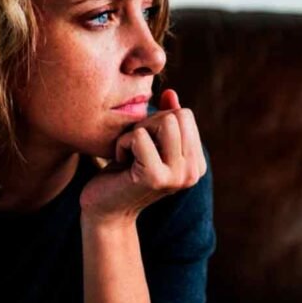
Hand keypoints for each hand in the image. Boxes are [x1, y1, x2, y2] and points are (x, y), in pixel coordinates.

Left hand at [79, 89, 206, 226]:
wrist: (104, 209)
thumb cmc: (124, 172)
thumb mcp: (148, 142)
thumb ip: (165, 119)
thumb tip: (171, 93)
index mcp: (197, 164)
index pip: (185, 115)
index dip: (158, 122)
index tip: (145, 146)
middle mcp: (193, 172)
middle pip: (177, 115)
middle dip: (149, 124)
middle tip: (135, 149)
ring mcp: (177, 176)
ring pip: (164, 121)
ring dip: (137, 132)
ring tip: (130, 154)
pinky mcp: (155, 178)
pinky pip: (139, 136)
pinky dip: (123, 143)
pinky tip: (121, 163)